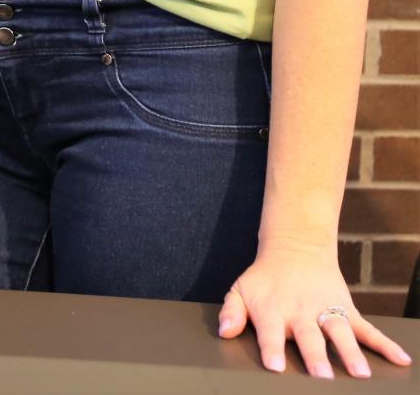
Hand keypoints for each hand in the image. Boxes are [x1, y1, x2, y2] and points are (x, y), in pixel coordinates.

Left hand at [219, 240, 412, 377]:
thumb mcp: (240, 289)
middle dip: (315, 356)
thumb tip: (224, 332)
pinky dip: (385, 344)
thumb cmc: (265, 279)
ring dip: (350, 352)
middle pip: (308, 336)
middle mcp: (301, 312)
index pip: (270, 332)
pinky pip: (368, 329)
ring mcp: (326, 311)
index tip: (275, 366)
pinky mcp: (346, 310)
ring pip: (340, 332)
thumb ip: (231, 311)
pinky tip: (401, 359)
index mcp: (273, 310)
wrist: (295, 249)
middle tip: (322, 376)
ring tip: (361, 373)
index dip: (271, 348)